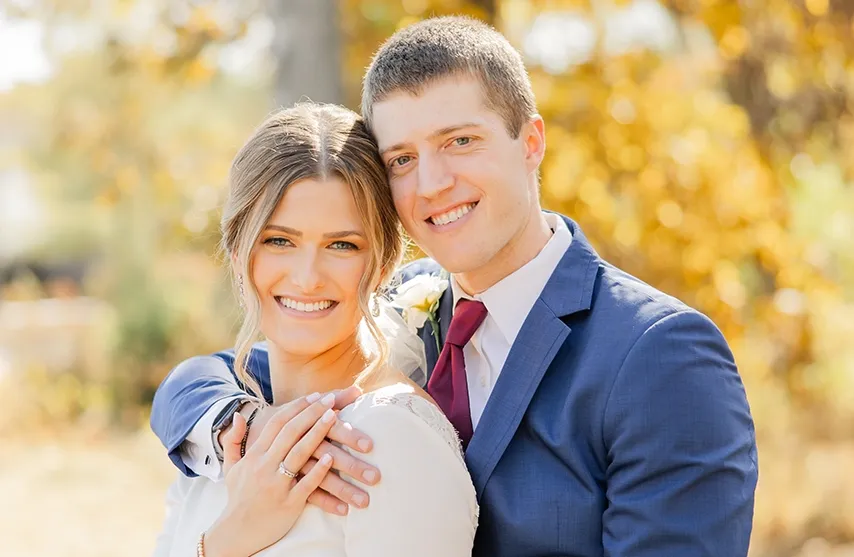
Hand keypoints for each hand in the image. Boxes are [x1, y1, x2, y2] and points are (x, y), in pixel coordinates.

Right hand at [204, 393, 338, 556]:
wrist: (236, 532)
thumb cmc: (238, 497)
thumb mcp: (230, 467)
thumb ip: (233, 440)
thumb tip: (239, 415)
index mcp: (253, 456)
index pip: (277, 423)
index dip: (297, 407)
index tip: (316, 396)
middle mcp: (264, 467)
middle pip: (290, 432)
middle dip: (312, 413)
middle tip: (331, 400)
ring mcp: (276, 485)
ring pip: (299, 453)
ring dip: (318, 432)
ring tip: (335, 417)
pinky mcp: (288, 503)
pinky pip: (306, 484)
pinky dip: (319, 470)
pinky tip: (331, 456)